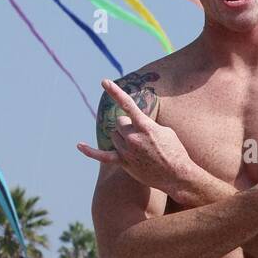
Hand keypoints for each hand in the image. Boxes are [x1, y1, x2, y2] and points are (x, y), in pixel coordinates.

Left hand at [76, 79, 192, 194]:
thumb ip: (147, 124)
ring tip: (138, 147)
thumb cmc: (175, 151)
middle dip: (127, 125)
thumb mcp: (165, 131)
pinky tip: (79, 145)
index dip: (114, 91)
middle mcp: (133, 138)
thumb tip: (135, 123)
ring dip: (122, 137)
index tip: (104, 82)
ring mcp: (127, 152)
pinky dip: (90, 151)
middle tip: (141, 135)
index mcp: (145, 126)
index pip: (126, 104)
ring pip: (114, 136)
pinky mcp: (124, 163)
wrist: (178, 175)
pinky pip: (103, 156)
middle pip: (119, 122)